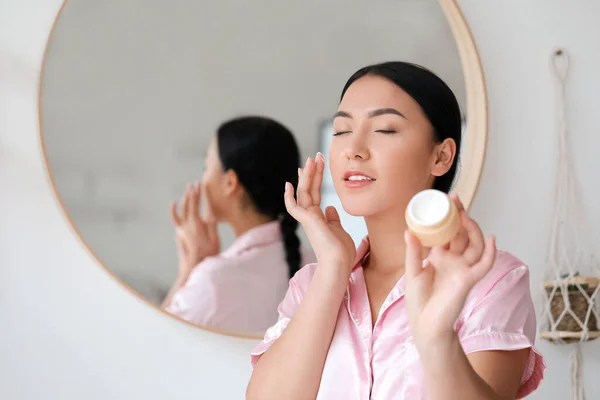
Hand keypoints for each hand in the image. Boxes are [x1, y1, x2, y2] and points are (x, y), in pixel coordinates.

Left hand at [171, 182, 219, 273]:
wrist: (192, 268)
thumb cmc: (208, 255)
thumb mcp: (215, 239)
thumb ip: (211, 224)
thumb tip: (210, 212)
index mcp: (196, 224)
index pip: (198, 204)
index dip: (200, 193)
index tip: (201, 183)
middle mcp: (186, 224)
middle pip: (189, 204)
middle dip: (192, 193)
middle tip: (194, 183)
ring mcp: (181, 229)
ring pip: (182, 209)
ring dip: (185, 199)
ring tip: (187, 190)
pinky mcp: (179, 233)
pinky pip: (176, 218)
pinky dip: (175, 210)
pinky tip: (174, 204)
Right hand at [284, 153, 355, 271]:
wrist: (339, 263)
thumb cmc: (341, 251)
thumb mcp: (339, 230)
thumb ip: (333, 218)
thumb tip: (330, 207)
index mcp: (318, 218)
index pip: (314, 194)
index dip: (316, 179)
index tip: (317, 165)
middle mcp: (310, 216)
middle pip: (309, 189)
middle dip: (312, 172)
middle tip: (315, 155)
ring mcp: (307, 219)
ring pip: (304, 192)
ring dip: (308, 175)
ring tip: (312, 159)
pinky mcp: (306, 221)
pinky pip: (293, 207)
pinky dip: (289, 197)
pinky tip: (289, 184)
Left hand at [404, 193, 496, 343]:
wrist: (425, 324)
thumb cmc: (419, 301)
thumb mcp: (412, 271)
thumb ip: (413, 252)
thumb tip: (408, 231)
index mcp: (441, 257)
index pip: (449, 232)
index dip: (449, 216)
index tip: (446, 199)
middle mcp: (455, 261)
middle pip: (463, 234)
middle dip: (461, 215)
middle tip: (455, 199)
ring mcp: (463, 269)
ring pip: (475, 244)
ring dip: (472, 228)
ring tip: (464, 214)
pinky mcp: (469, 279)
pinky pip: (485, 264)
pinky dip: (491, 251)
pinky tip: (491, 238)